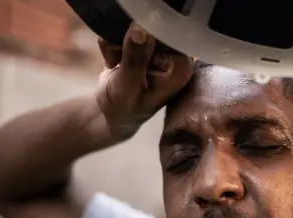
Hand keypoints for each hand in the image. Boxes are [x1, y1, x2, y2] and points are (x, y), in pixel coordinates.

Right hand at [96, 22, 193, 138]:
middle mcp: (176, 56)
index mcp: (181, 67)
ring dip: (116, 43)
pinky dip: (113, 43)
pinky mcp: (146, 46)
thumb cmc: (124, 108)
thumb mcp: (127, 87)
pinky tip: (114, 62)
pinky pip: (126, 29)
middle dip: (126, 42)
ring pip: (135, 27)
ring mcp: (161, 50)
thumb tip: (140, 29)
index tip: (129, 59)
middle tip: (118, 64)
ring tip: (115, 64)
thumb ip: (135, 59)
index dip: (143, 40)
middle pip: (149, 28)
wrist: (112, 114)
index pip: (165, 35)